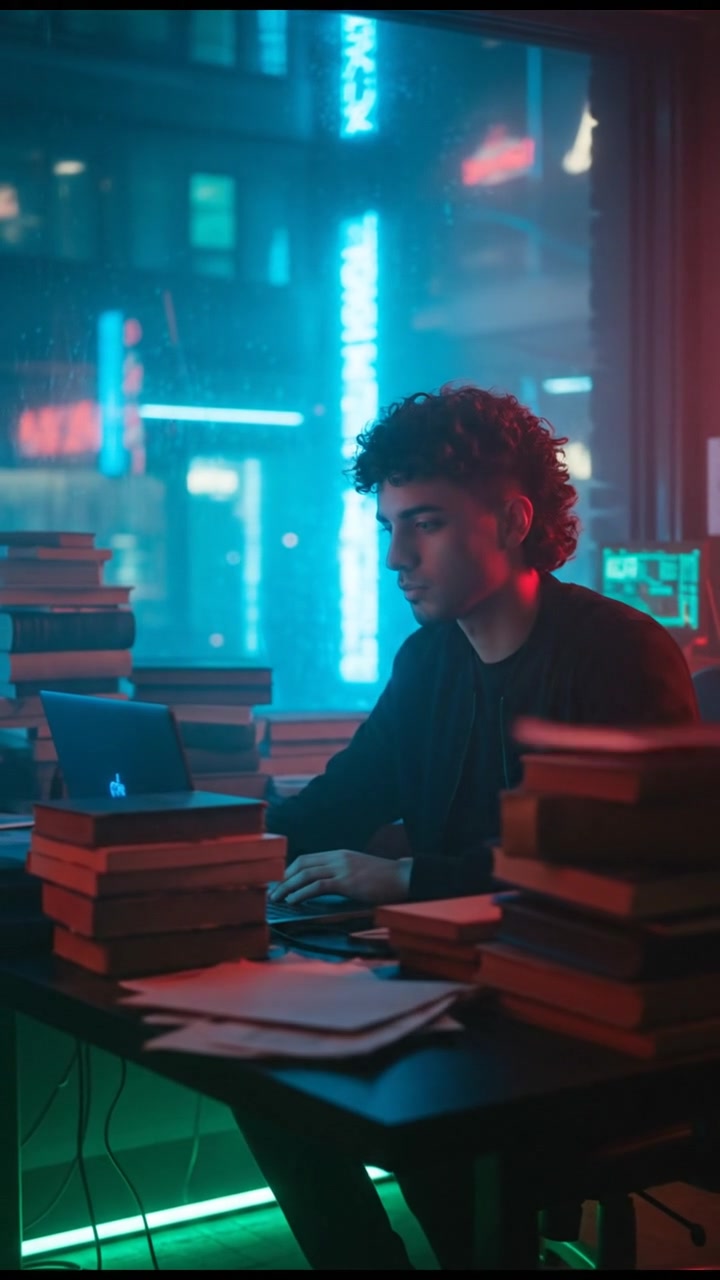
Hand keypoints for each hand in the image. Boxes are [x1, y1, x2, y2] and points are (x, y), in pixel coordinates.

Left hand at [269, 850, 412, 905]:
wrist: (403, 877)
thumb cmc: (383, 878)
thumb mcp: (357, 870)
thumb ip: (340, 874)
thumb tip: (321, 886)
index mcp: (338, 854)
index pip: (306, 859)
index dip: (289, 871)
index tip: (278, 883)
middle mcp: (337, 857)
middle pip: (301, 864)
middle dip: (283, 878)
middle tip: (271, 892)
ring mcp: (342, 868)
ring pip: (306, 874)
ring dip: (287, 887)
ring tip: (277, 898)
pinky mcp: (347, 882)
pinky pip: (318, 886)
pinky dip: (302, 893)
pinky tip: (293, 901)